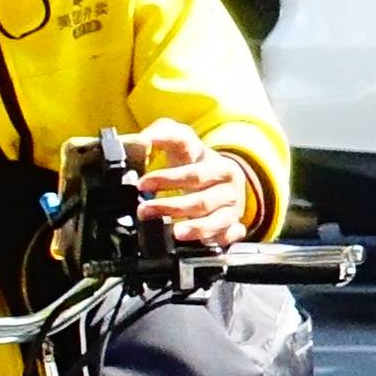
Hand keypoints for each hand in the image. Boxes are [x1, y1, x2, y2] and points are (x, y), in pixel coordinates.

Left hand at [121, 120, 260, 245]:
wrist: (217, 178)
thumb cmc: (193, 160)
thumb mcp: (179, 140)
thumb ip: (160, 134)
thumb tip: (141, 141)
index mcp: (216, 164)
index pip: (194, 171)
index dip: (167, 178)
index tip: (142, 184)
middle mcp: (228, 187)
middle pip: (203, 200)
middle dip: (171, 207)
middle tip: (144, 210)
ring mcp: (233, 208)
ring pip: (218, 220)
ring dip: (196, 228)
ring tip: (174, 232)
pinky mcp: (234, 226)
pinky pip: (230, 236)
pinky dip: (217, 238)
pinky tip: (202, 241)